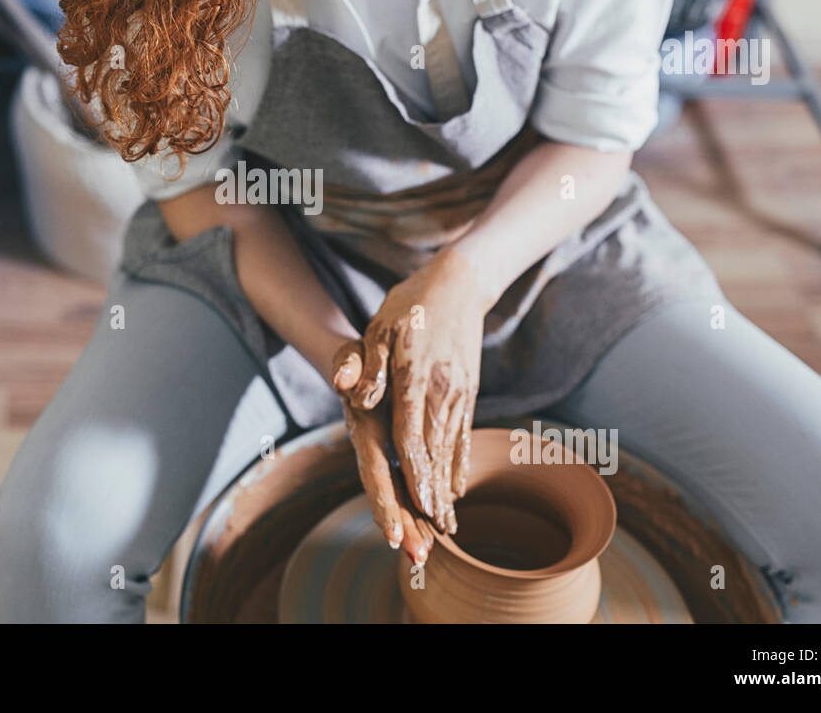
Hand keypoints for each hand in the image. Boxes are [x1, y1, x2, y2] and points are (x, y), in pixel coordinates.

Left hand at [334, 247, 492, 534]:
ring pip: (451, 450)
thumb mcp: (379, 325)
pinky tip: (457, 490)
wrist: (460, 284)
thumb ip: (367, 363)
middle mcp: (442, 390)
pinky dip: (460, 466)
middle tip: (430, 536)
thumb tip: (352, 394)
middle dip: (432, 496)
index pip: (411, 432)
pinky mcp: (468, 393)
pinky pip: (464, 437)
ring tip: (445, 526)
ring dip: (447, 489)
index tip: (416, 504)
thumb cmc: (410, 304)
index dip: (413, 472)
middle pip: (434, 452)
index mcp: (415, 375)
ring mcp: (460, 393)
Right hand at [334, 350, 434, 564]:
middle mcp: (373, 449)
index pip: (374, 472)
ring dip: (413, 524)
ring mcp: (385, 454)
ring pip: (400, 494)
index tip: (394, 534)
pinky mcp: (397, 453)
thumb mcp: (349, 355)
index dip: (384, 503)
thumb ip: (346, 366)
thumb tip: (344, 382)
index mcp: (364, 431)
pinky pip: (410, 483)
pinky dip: (422, 506)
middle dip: (403, 527)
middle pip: (388, 494)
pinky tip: (437, 528)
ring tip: (428, 556)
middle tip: (421, 558)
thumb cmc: (355, 358)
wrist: (357, 363)